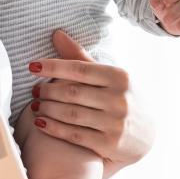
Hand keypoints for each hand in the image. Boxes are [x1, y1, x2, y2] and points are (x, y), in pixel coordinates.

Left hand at [26, 30, 153, 171]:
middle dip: (48, 90)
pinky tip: (40, 123)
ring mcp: (115, 123)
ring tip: (36, 105)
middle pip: (73, 92)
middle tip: (34, 90)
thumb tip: (57, 34)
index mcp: (120, 77)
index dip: (53, 67)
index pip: (79, 69)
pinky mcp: (109, 144)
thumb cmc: (122, 99)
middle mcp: (119, 99)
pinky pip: (74, 134)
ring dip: (48, 109)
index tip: (32, 66)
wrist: (147, 135)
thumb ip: (82, 58)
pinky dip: (54, 128)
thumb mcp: (110, 77)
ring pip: (71, 114)